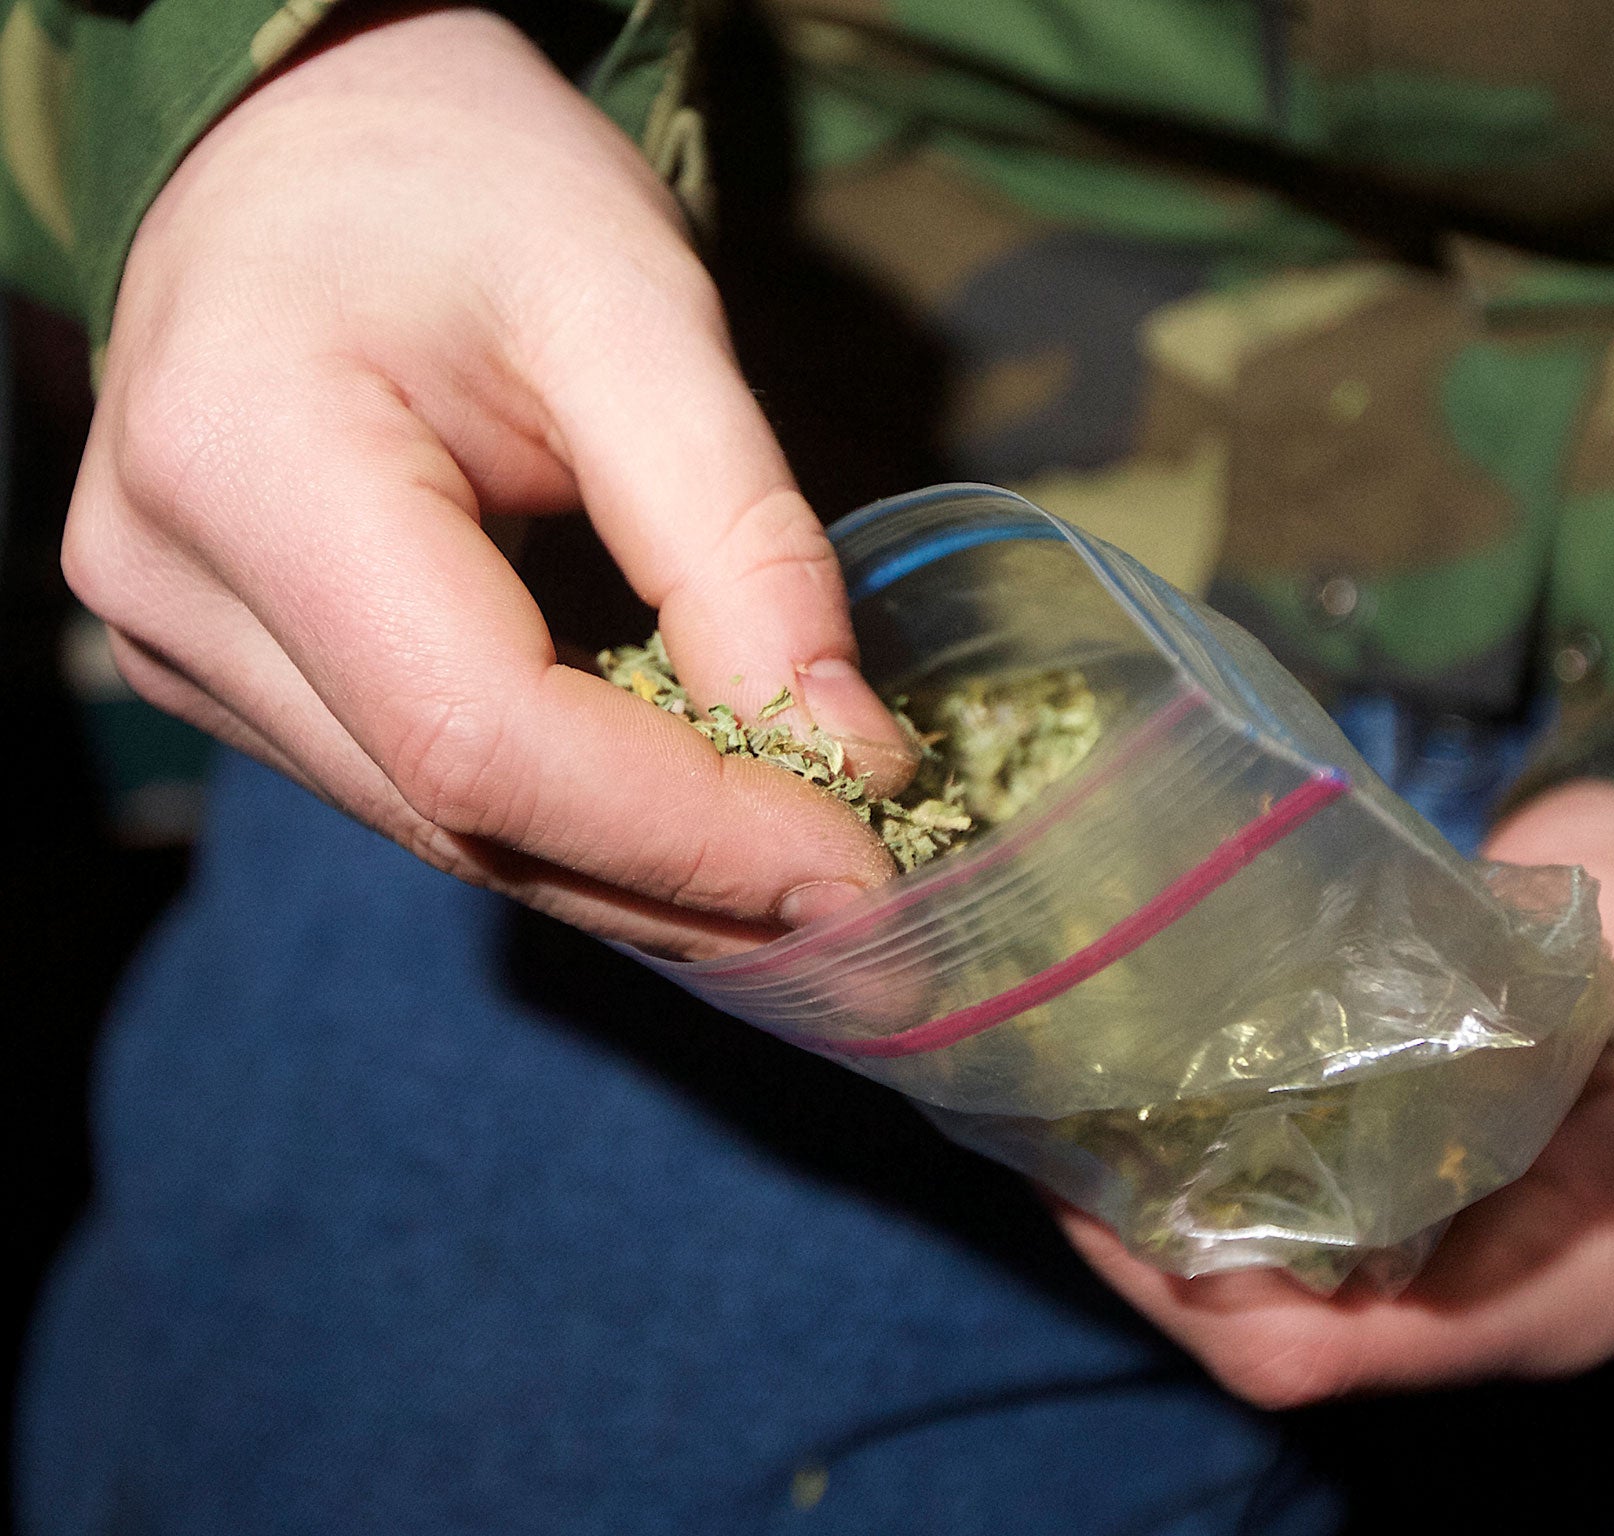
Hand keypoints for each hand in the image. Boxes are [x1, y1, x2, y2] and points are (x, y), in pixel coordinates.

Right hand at [61, 7, 916, 959]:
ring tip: (802, 878)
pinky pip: (421, 789)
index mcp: (247, 465)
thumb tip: (848, 758)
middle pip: (460, 813)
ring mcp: (183, 643)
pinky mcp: (231, 668)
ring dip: (636, 870)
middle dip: (682, 879)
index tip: (861, 866)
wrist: (316, 142)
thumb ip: (738, 541)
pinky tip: (693, 823)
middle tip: (869, 916)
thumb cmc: (470, 183)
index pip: (483, 734)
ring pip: (442, 829)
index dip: (685, 832)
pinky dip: (572, 820)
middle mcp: (177, 587)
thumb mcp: (637, 314)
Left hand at [1061, 781, 1613, 1406]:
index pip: (1321, 1351)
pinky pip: (1280, 1231)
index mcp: (1542, 1292)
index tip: (1101, 1200)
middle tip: (1050, 1146)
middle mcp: (1466, 1303)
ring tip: (1063, 1122)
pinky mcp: (1404, 1208)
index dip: (1190, 1291)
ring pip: (1258, 1290)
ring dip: (1153, 1221)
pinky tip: (1131, 1104)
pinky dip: (1198, 1181)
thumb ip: (1554, 1010)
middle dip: (1143, 1253)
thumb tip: (1421, 986)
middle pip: (1262, 1334)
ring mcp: (1430, 1262)